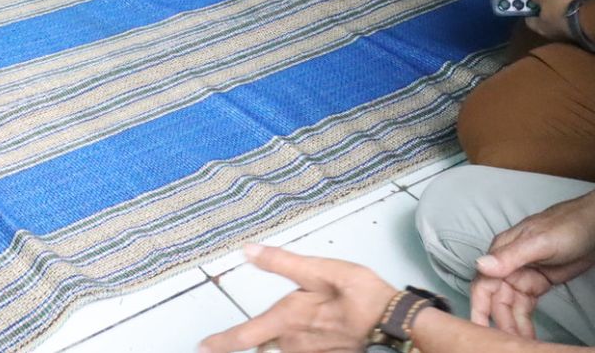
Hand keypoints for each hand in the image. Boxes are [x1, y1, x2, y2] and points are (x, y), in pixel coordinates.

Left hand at [197, 245, 395, 352]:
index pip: (245, 335)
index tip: (202, 347)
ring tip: (289, 326)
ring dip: (278, 342)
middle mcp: (294, 343)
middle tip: (249, 331)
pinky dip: (299, 346)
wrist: (392, 320)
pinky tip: (309, 333)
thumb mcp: (320, 269)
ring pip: (283, 351)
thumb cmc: (359, 293)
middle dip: (256, 339)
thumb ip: (281, 262)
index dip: (221, 342)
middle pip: (264, 345)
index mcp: (288, 319)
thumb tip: (248, 251)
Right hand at [470, 193, 594, 338]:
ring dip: (514, 327)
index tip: (481, 332)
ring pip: (511, 307)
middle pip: (497, 301)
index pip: (484, 284)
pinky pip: (525, 308)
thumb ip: (510, 256)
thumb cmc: (568, 228)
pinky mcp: (538, 284)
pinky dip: (525, 323)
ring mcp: (524, 276)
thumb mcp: (540, 242)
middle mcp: (508, 265)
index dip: (480, 309)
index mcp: (502, 251)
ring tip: (526, 347)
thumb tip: (479, 266)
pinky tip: (530, 338)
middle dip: (501, 324)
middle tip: (514, 346)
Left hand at [522, 0, 575, 40]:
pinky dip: (569, 16)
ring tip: (562, 3)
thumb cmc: (560, 9)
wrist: (586, 20)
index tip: (533, 1)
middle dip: (545, 12)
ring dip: (559, 14)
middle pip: (543, 22)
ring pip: (557, 23)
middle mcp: (550, 35)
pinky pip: (568, 23)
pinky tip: (572, 9)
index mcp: (539, 27)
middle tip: (548, 1)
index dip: (530, 9)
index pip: (528, 20)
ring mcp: (564, 36)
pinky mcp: (576, 34)